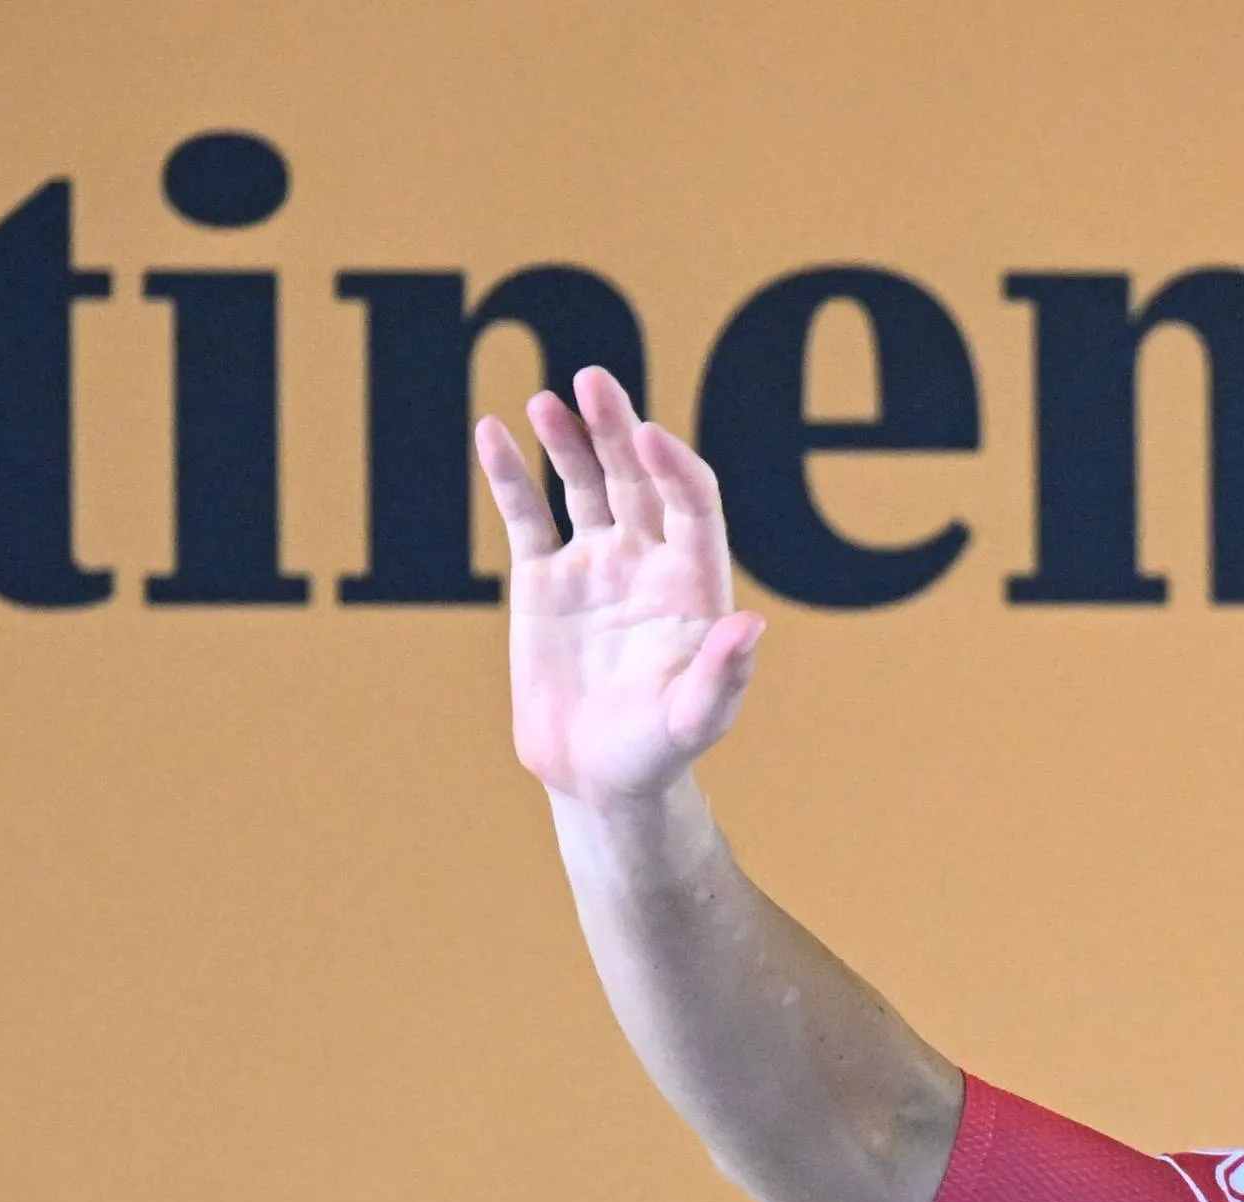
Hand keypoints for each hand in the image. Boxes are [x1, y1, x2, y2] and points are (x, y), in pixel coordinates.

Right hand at [476, 367, 762, 806]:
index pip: (691, 504)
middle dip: (616, 430)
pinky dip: (509, 474)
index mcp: (693, 583)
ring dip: (567, 439)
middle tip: (594, 381)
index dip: (674, 468)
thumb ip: (722, 675)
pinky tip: (492, 431)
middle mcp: (647, 561)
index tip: (647, 439)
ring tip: (545, 400)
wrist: (597, 778)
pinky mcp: (542, 580)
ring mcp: (594, 564)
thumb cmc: (658, 752)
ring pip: (583, 484)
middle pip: (636, 478)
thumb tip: (751, 626)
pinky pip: (526, 514)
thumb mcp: (694, 721)